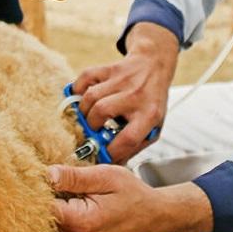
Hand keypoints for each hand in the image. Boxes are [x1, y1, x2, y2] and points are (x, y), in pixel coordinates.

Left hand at [49, 164, 211, 231]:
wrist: (150, 214)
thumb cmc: (131, 192)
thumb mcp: (105, 176)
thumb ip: (74, 177)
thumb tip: (47, 174)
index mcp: (82, 222)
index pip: (44, 207)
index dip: (42, 189)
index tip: (49, 177)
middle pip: (46, 216)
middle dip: (53, 197)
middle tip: (71, 183)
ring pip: (52, 224)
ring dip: (60, 207)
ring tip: (80, 195)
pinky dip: (66, 218)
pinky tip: (81, 207)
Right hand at [72, 22, 178, 162]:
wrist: (154, 66)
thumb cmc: (151, 102)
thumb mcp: (153, 126)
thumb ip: (134, 146)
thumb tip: (112, 165)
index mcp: (150, 114)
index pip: (128, 138)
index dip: (110, 151)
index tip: (100, 155)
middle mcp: (136, 95)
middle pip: (102, 111)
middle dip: (90, 127)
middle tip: (89, 133)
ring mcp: (122, 79)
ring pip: (91, 96)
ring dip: (83, 111)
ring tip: (87, 118)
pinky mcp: (110, 68)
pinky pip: (85, 77)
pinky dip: (78, 89)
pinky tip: (82, 99)